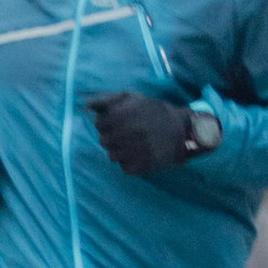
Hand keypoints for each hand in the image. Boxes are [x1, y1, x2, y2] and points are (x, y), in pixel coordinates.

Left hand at [88, 90, 202, 175]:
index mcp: (124, 115)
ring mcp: (137, 150)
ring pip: (112, 156)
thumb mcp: (132, 98)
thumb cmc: (153, 111)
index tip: (117, 122)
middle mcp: (129, 132)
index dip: (106, 123)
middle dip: (112, 137)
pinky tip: (139, 154)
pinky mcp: (144, 165)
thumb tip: (86, 104)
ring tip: (132, 144)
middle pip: (104, 141)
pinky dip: (129, 163)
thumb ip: (107, 100)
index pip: (99, 124)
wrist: (182, 129)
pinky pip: (124, 168)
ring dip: (119, 151)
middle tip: (126, 134)